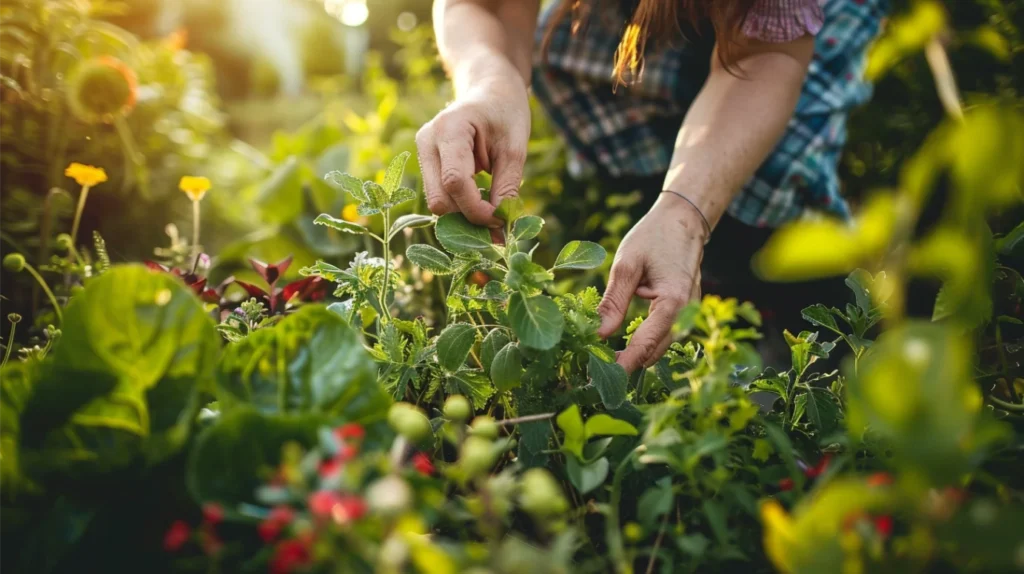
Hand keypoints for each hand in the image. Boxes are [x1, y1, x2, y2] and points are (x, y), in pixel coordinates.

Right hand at [416, 69, 530, 226]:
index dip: (477, 209)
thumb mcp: (516, 148)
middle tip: (498, 224)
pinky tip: (481, 204)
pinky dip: (460, 207)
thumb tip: (501, 228)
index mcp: (449, 129)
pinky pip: (439, 195)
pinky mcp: (427, 163)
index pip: (454, 182)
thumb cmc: (506, 112)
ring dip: (464, 215)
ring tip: (492, 214)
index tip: (501, 220)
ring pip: (436, 202)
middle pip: (439, 199)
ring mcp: (423, 152)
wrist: (490, 90)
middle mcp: (427, 141)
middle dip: (468, 217)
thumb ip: (507, 187)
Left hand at [598, 193, 707, 371]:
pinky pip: (665, 335)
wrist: (683, 219)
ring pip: (661, 346)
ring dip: (637, 355)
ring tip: (606, 360)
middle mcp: (687, 313)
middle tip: (596, 370)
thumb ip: (614, 302)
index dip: (624, 363)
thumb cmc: (654, 237)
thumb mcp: (627, 265)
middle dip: (628, 363)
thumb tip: (598, 334)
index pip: (646, 344)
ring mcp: (690, 313)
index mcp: (674, 302)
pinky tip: (624, 345)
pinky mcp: (686, 311)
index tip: (601, 376)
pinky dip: (646, 343)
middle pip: (656, 351)